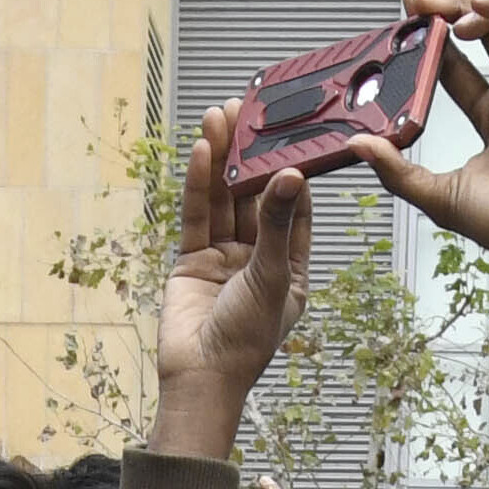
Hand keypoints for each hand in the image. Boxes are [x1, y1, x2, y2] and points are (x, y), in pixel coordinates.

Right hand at [147, 105, 315, 449]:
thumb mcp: (272, 276)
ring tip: (220, 116)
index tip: (292, 135)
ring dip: (222, 158)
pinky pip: (197, 215)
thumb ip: (278, 225)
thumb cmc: (247, 340)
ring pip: (224, 199)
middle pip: (255, 197)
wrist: (200, 376)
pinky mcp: (192, 260)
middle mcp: (258, 259)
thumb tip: (291, 176)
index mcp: (291, 268)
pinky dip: (199, 183)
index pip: (296, 210)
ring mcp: (224, 258)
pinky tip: (203, 151)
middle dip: (250, 156)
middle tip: (248, 112)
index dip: (293, 171)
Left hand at [367, 0, 488, 299]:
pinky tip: (478, 10)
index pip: (455, 64)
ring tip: (445, 12)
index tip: (404, 21)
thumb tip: (355, 144)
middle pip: (479, 33)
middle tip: (416, 2)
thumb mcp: (435, 194)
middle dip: (447, 9)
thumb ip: (395, 169)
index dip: (431, 39)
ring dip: (474, 4)